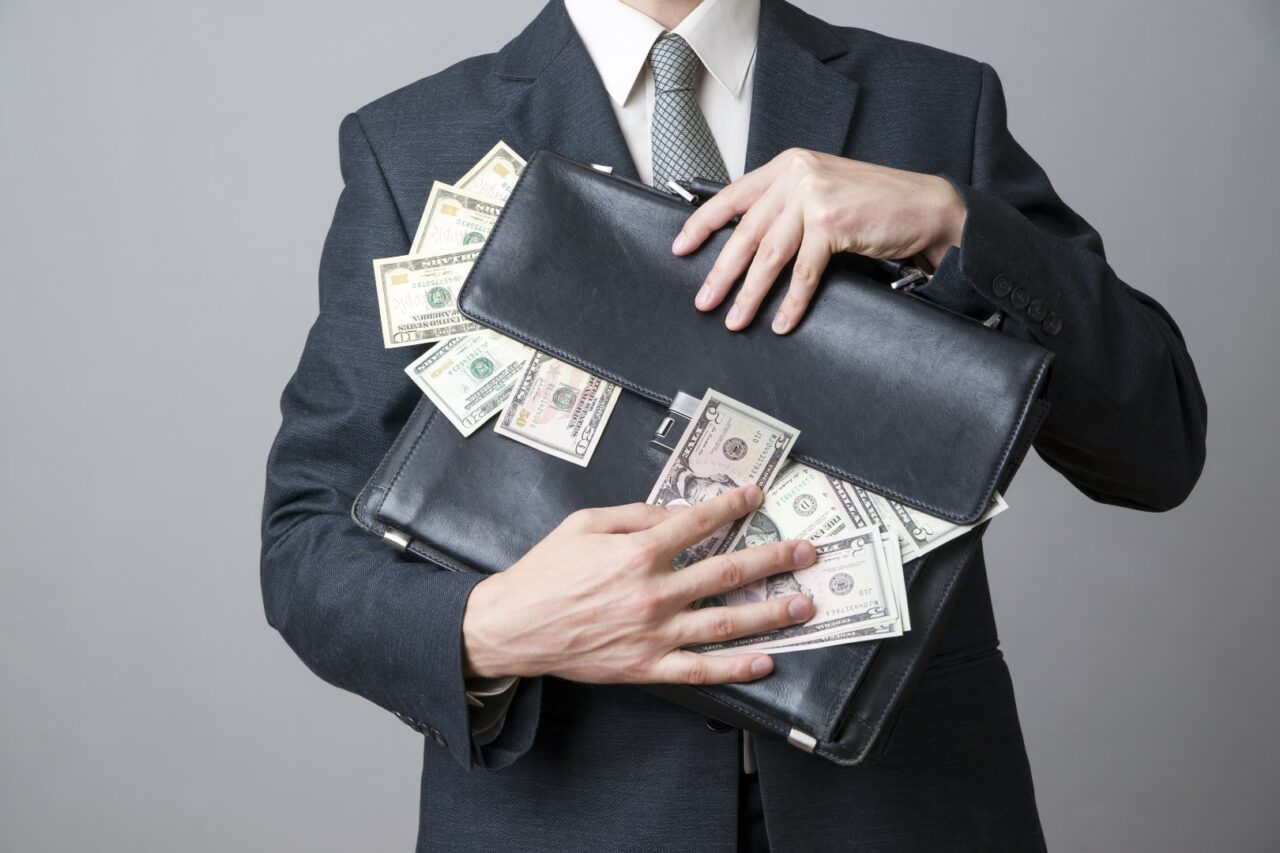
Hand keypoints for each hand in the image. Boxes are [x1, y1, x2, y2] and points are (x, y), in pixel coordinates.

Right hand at [462, 485, 816, 684]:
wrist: (513, 627)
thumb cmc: (546, 572)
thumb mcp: (584, 524)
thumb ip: (633, 515)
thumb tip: (676, 512)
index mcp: (636, 552)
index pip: (698, 523)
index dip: (732, 506)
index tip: (757, 496)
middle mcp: (652, 592)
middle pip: (727, 572)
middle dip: (774, 559)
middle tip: (807, 552)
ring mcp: (653, 633)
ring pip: (725, 622)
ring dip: (770, 613)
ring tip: (803, 604)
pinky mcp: (647, 666)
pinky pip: (701, 669)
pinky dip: (736, 667)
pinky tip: (765, 661)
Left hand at [672, 148, 966, 333]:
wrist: (925, 206)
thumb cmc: (875, 204)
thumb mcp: (822, 191)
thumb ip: (786, 206)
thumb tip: (745, 243)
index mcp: (788, 165)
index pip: (732, 195)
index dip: (702, 224)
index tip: (680, 248)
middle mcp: (796, 175)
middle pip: (745, 232)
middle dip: (721, 272)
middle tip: (704, 301)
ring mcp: (814, 196)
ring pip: (769, 255)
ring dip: (749, 293)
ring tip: (735, 319)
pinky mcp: (831, 222)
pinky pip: (803, 272)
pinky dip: (791, 301)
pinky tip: (781, 320)